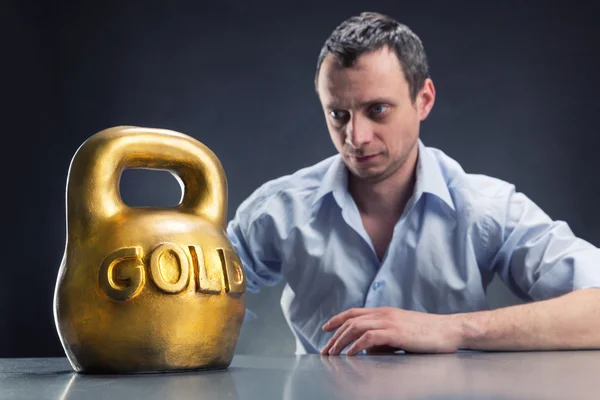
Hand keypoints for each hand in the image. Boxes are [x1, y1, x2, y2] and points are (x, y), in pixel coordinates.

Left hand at [320, 307, 463, 355]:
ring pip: (356, 327)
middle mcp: (384, 313)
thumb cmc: (427, 334)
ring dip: (341, 341)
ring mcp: (390, 322)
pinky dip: (357, 345)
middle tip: (325, 350)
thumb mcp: (401, 333)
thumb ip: (382, 338)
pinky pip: (370, 337)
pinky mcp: (396, 333)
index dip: (337, 319)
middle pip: (351, 321)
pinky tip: (350, 354)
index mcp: (384, 311)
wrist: (450, 330)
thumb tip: (365, 349)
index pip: (354, 312)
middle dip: (335, 336)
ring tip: (333, 354)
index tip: (325, 329)